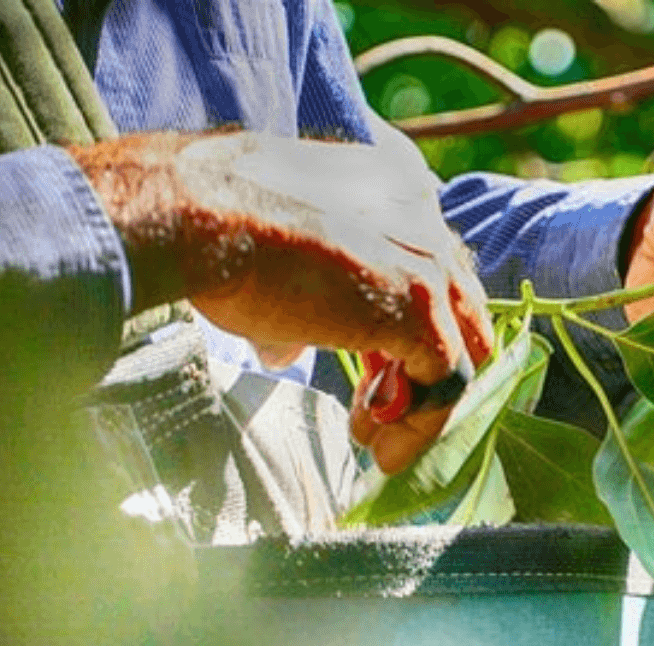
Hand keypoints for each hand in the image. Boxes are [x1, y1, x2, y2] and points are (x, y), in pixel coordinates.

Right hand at [70, 131, 491, 473]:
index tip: (370, 375)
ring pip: (456, 348)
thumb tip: (287, 349)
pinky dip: (420, 423)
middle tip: (375, 411)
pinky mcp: (421, 309)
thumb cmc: (214, 229)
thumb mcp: (274, 264)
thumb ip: (302, 303)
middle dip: (419, 367)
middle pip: (455, 308)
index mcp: (393, 188)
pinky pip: (446, 381)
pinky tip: (381, 450)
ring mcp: (427, 261)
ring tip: (376, 443)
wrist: (196, 219)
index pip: (426, 269)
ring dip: (419, 405)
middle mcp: (423, 215)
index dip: (401, 330)